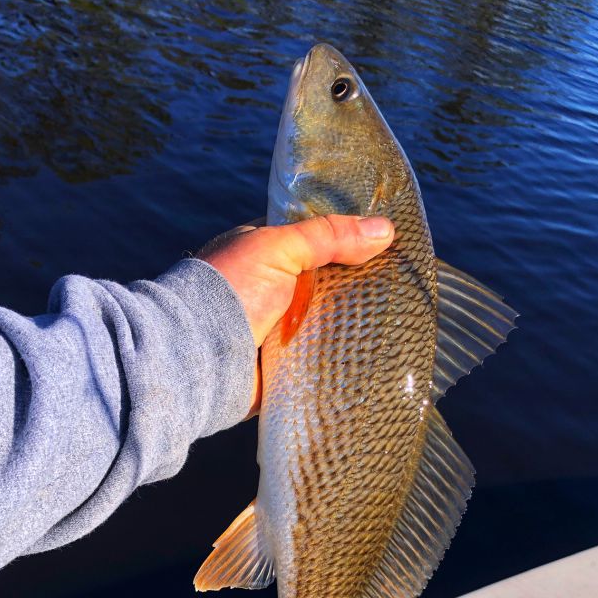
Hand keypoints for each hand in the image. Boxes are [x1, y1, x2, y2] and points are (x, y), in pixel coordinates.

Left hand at [198, 214, 394, 413]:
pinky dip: (340, 359)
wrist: (197, 358)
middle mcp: (269, 292)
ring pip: (326, 325)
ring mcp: (276, 331)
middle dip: (356, 289)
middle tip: (400, 287)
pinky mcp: (282, 368)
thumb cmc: (230, 291)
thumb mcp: (278, 248)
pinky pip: (319, 361)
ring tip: (398, 321)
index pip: (314, 243)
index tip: (385, 246)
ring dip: (352, 326)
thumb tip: (385, 229)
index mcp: (262, 255)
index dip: (347, 244)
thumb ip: (327, 237)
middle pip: (326, 286)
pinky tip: (375, 354)